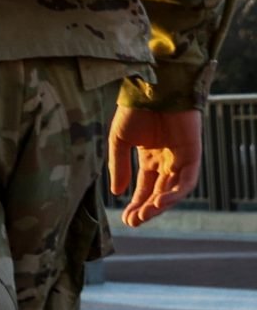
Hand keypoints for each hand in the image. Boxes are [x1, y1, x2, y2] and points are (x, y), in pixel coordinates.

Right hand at [108, 106, 201, 227]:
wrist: (151, 87)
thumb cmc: (134, 109)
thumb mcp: (119, 140)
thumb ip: (118, 166)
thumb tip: (116, 192)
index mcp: (149, 158)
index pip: (145, 188)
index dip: (136, 204)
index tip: (125, 220)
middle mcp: (167, 161)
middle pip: (159, 193)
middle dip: (147, 209)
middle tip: (134, 222)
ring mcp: (181, 158)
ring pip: (174, 190)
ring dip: (161, 205)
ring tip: (145, 214)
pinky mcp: (193, 153)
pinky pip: (188, 179)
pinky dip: (176, 192)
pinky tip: (159, 201)